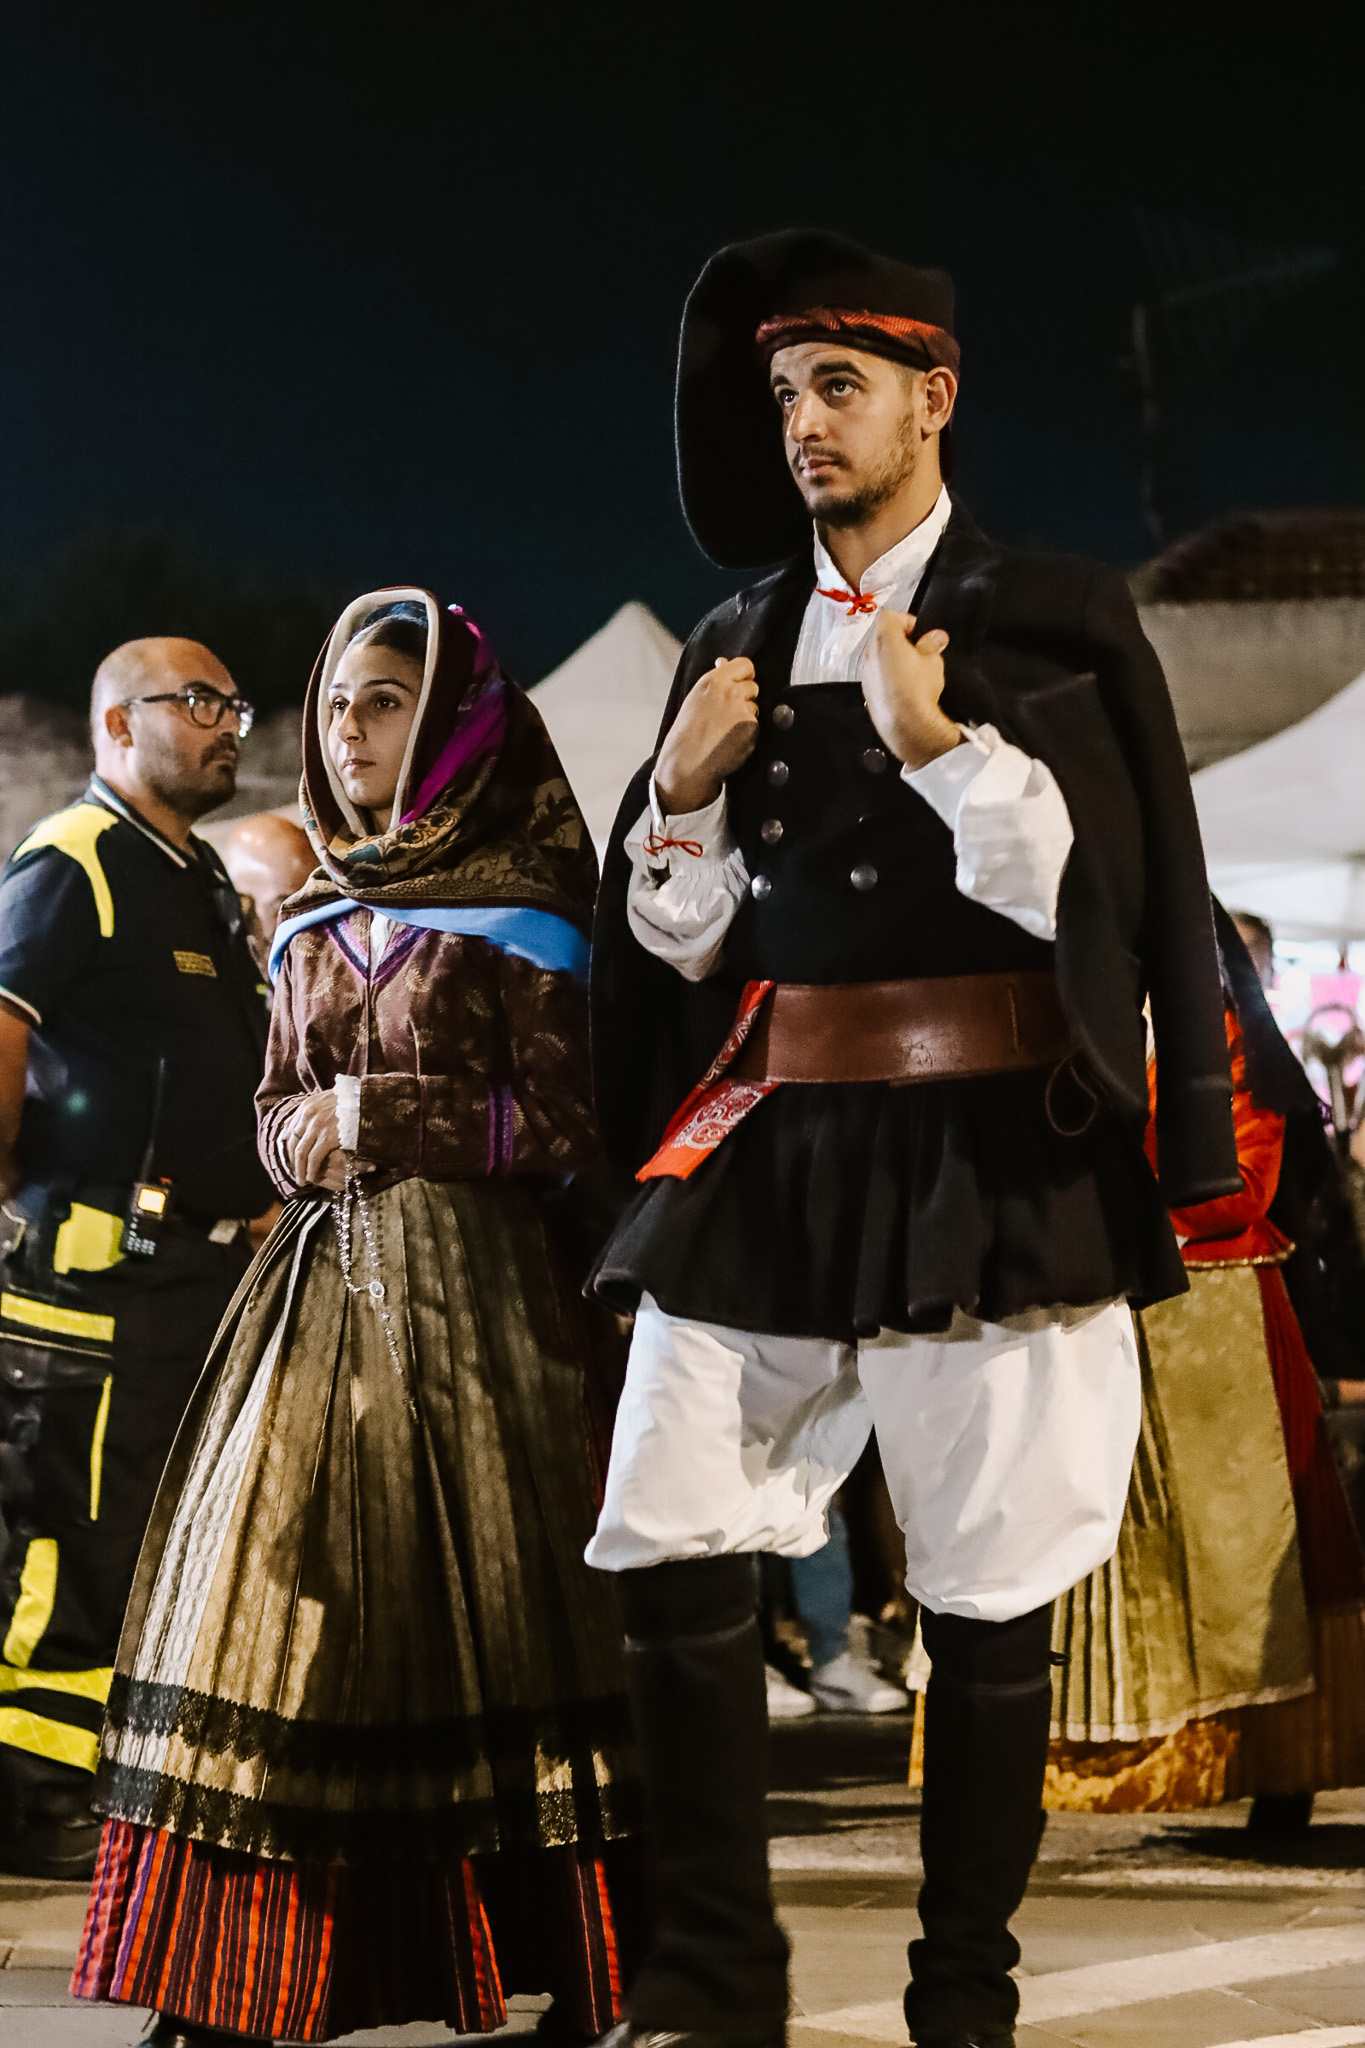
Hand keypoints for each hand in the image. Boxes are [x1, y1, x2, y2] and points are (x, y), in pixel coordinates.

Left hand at [286, 1094, 372, 1192]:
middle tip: (295, 1172)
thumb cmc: (352, 1100)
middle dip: (292, 1160)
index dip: (289, 1146)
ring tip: (302, 1180)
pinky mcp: (328, 1137)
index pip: (291, 1130)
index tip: (292, 1157)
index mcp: (307, 1105)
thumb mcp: (326, 1099)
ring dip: (299, 1169)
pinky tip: (311, 1177)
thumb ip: (308, 1111)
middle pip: (293, 1143)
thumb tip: (285, 1125)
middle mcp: (308, 1115)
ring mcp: (317, 1126)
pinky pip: (314, 1158)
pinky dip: (311, 1169)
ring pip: (301, 1152)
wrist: (368, 1100)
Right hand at [654, 657, 758, 813]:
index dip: (744, 676)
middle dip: (745, 698)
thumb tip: (724, 661)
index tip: (739, 685)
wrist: (687, 761)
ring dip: (746, 716)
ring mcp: (743, 710)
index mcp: (714, 680)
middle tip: (726, 715)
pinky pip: (757, 726)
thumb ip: (715, 679)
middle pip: (753, 686)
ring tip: (725, 730)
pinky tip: (731, 741)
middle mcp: (730, 691)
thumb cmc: (688, 731)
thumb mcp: (697, 698)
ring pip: (755, 707)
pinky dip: (748, 733)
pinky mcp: (751, 728)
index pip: (745, 664)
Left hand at [861, 608, 960, 769]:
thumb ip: (932, 644)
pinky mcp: (867, 691)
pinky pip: (877, 677)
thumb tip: (936, 638)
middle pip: (882, 636)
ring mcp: (866, 674)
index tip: (918, 631)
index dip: (905, 620)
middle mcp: (870, 654)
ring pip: (879, 657)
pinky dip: (888, 677)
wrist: (906, 724)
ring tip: (914, 671)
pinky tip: (905, 688)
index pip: (889, 615)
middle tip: (919, 650)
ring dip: (893, 659)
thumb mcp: (933, 660)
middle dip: (901, 640)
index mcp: (885, 639)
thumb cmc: (917, 690)